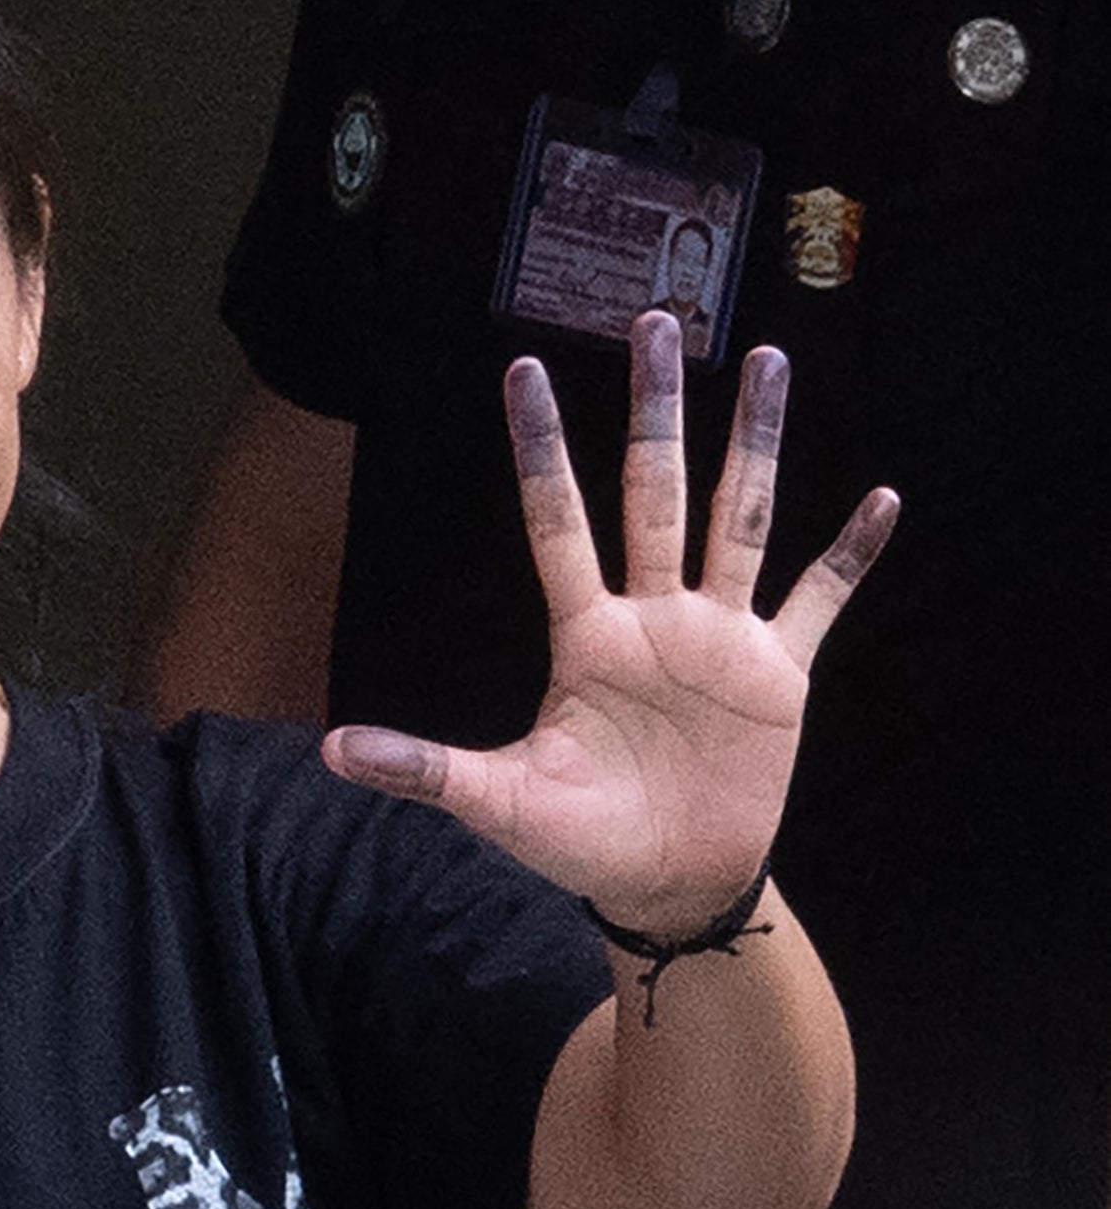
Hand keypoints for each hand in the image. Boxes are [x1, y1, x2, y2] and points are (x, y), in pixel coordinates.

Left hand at [323, 314, 894, 931]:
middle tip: (657, 321)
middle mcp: (653, 617)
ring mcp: (719, 639)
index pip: (556, 518)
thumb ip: (421, 770)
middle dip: (655, 409)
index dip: (541, 448)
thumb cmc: (579, 839)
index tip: (523, 370)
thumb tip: (327, 752)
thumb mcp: (496, 802)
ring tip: (770, 363)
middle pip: (654, 489)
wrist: (667, 886)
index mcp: (584, 634)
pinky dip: (851, 554)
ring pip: (741, 518)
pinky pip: (818, 600)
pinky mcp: (777, 676)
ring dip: (757, 444)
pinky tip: (881, 497)